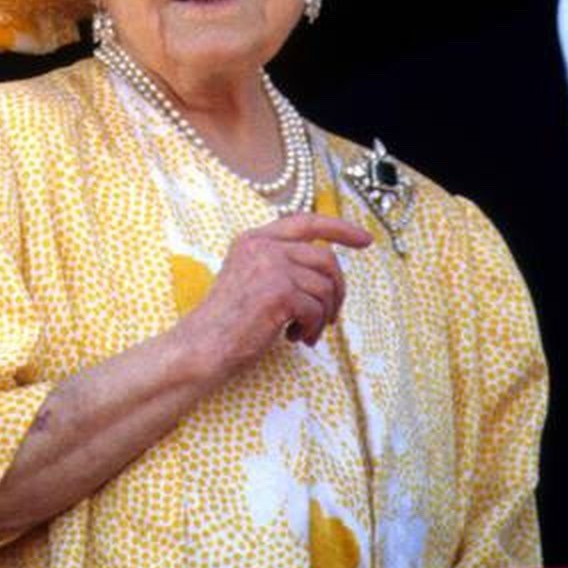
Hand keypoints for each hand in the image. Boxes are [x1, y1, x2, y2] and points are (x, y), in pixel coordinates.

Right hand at [184, 212, 373, 376]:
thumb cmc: (229, 322)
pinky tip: (294, 338)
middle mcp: (263, 246)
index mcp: (255, 239)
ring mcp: (271, 267)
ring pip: (324, 287)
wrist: (203, 346)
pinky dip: (312, 328)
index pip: (307, 221)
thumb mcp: (252, 277)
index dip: (341, 228)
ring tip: (305, 332)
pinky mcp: (279, 293)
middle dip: (338, 289)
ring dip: (322, 315)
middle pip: (326, 258)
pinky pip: (316, 310)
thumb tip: (328, 272)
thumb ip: (282, 263)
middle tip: (331, 315)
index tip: (364, 239)